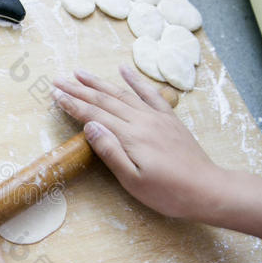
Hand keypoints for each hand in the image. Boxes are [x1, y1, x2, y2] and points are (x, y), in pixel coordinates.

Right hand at [52, 66, 222, 220]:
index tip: (55, 95)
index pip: (93, 114)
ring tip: (80, 73)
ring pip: (122, 93)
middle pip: (104, 100)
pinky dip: (135, 80)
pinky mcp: (168, 118)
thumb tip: (89, 125)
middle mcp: (141, 120)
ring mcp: (156, 117)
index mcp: (130, 136)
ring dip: (99, 82)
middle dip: (78, 89)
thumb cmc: (166, 192)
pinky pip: (149, 93)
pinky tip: (123, 69)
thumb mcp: (132, 180)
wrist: (206, 189)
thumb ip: (110, 151)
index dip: (72, 104)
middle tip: (58, 80)